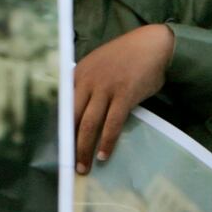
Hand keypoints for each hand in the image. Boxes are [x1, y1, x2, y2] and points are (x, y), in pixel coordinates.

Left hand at [73, 24, 173, 173]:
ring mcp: (106, 88)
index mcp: (79, 73)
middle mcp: (88, 80)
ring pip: (89, 124)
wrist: (152, 44)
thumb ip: (87, 83)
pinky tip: (104, 155)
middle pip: (73, 118)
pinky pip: (113, 124)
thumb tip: (80, 110)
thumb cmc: (127, 56)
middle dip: (69, 144)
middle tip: (68, 164)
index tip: (59, 147)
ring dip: (85, 149)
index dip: (60, 129)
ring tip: (83, 167)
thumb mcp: (98, 64)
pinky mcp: (125, 95)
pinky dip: (107, 142)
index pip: (63, 106)